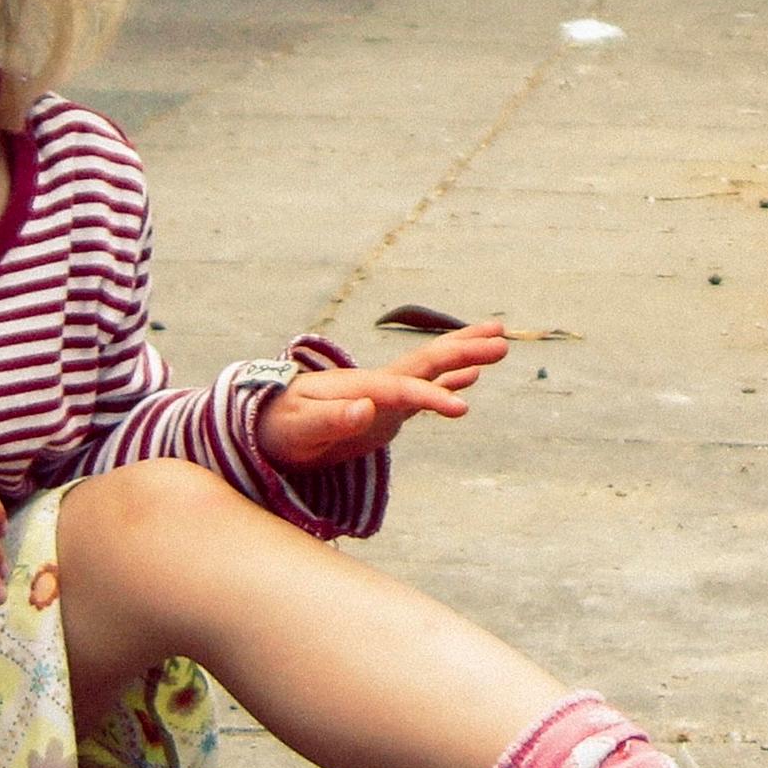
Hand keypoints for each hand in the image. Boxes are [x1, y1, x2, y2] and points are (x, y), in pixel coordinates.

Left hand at [254, 324, 509, 470]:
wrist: (265, 422)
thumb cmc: (280, 427)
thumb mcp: (301, 429)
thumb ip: (332, 418)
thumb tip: (366, 408)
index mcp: (361, 387)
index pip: (404, 389)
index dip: (433, 396)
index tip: (462, 409)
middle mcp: (377, 384)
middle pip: (427, 361)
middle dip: (463, 349)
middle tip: (502, 338)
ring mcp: (383, 393)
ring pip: (431, 368)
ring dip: (464, 355)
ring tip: (500, 343)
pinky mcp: (384, 407)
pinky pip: (425, 389)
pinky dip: (449, 379)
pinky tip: (471, 377)